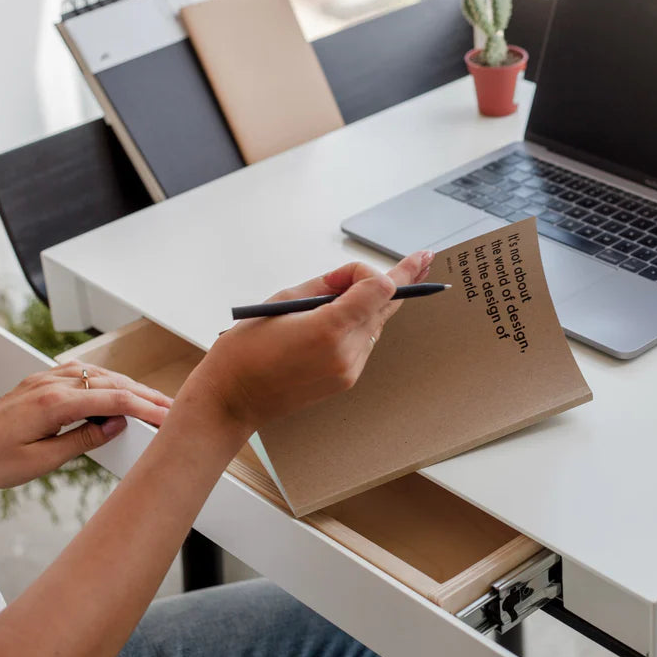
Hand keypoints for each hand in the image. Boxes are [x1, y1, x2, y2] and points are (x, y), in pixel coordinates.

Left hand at [0, 363, 172, 488]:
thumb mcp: (42, 461)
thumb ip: (83, 440)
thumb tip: (116, 425)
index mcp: (53, 404)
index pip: (112, 401)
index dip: (144, 408)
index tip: (167, 417)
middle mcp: (51, 384)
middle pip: (111, 383)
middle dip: (145, 395)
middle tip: (171, 406)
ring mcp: (45, 379)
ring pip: (99, 375)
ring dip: (128, 386)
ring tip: (151, 400)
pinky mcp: (40, 382)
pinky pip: (82, 374)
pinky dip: (106, 381)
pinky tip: (117, 389)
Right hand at [188, 249, 433, 434]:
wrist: (232, 399)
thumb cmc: (246, 349)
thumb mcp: (282, 301)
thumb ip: (325, 286)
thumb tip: (351, 279)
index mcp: (330, 328)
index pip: (380, 288)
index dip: (366, 272)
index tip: (345, 273)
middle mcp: (348, 352)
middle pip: (388, 306)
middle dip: (404, 278)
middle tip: (425, 256)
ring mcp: (350, 370)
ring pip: (377, 323)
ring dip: (373, 302)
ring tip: (358, 285)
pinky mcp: (347, 379)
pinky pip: (364, 341)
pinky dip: (359, 323)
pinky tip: (344, 314)